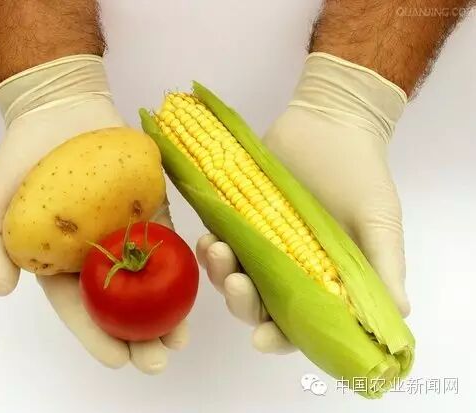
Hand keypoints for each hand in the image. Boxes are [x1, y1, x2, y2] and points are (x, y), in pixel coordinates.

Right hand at [0, 55, 186, 372]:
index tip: (117, 360)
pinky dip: (180, 265)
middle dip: (138, 336)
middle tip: (156, 359)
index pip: (80, 309)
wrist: (62, 111)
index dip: (96, 337)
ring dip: (166, 311)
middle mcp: (99, 254)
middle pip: (120, 304)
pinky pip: (169, 240)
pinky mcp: (153, 209)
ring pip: (150, 280)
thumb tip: (2, 288)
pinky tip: (194, 286)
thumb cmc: (24, 157)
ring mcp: (129, 232)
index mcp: (62, 262)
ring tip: (180, 337)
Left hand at [197, 53, 409, 354]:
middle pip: (258, 305)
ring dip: (221, 273)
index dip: (280, 338)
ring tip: (217, 250)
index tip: (261, 338)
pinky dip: (211, 247)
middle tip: (237, 282)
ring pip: (234, 276)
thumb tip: (399, 317)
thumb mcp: (378, 222)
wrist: (331, 122)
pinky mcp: (240, 218)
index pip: (299, 324)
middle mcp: (289, 269)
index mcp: (322, 280)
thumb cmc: (361, 174)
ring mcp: (262, 244)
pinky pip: (220, 243)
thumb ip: (383, 267)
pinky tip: (207, 237)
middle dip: (243, 302)